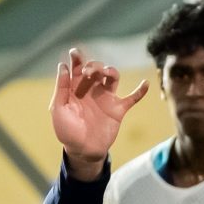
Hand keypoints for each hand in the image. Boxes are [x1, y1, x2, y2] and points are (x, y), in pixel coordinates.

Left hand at [48, 48, 147, 173]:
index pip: (78, 68)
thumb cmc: (67, 132)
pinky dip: (140, 91)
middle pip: (96, 69)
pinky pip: (132, 98)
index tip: (74, 52)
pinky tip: (145, 84)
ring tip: (106, 73)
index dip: (77, 58)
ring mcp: (106, 98)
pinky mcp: (118, 109)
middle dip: (93, 66)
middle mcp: (92, 90)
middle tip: (88, 72)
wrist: (83, 151)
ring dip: (111, 71)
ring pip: (113, 77)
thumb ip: (61, 89)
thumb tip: (63, 66)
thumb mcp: (58, 110)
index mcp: (76, 89)